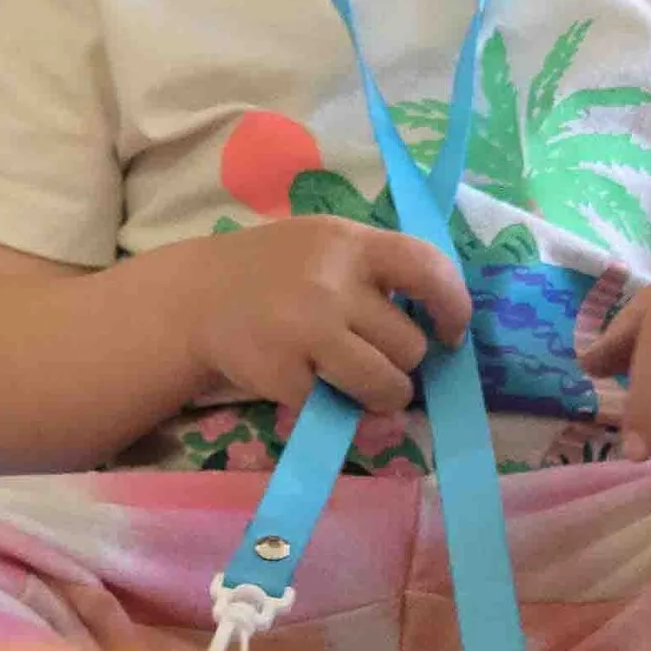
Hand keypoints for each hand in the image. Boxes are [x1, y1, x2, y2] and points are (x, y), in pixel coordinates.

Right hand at [184, 218, 471, 417]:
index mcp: (350, 244)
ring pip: (387, 385)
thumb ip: (377, 271)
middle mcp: (332, 284)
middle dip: (401, 361)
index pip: (428, 269)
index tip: (450, 333)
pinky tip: (303, 379)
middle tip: (376, 358)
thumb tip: (439, 326)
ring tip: (358, 383)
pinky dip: (327, 403)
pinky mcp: (283, 374)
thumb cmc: (277, 272)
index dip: (453, 306)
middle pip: (410, 346)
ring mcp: (306, 331)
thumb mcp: (326, 246)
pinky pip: (336, 407)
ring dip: (382, 394)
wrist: (197, 297)